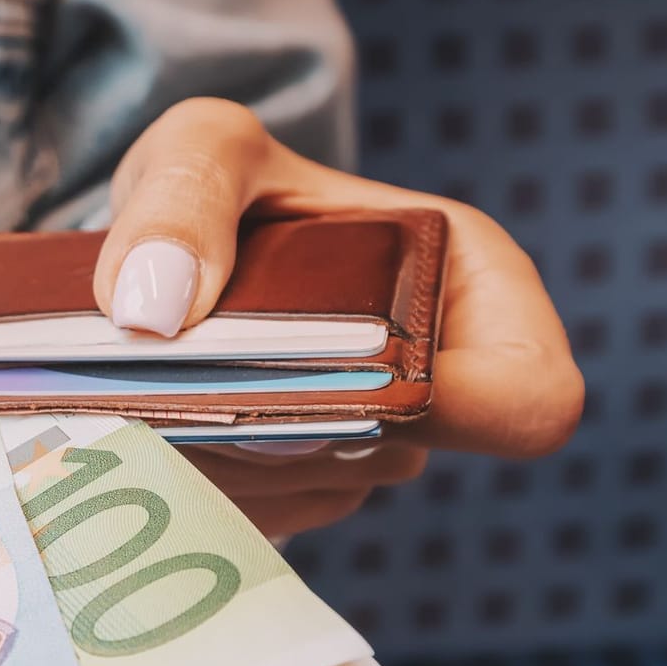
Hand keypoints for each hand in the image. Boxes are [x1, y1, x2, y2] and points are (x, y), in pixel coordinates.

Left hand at [93, 98, 583, 535]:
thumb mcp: (196, 150)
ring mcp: (367, 446)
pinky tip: (138, 423)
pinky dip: (188, 480)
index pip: (528, 400)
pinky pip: (253, 515)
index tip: (321, 376)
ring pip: (309, 494)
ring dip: (217, 455)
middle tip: (175, 374)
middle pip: (390, 460)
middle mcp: (436, 378)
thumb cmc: (210, 181)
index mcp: (468, 281)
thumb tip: (154, 311)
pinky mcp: (296, 490)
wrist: (155, 240)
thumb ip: (180, 200)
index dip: (444, 412)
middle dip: (277, 428)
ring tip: (145, 383)